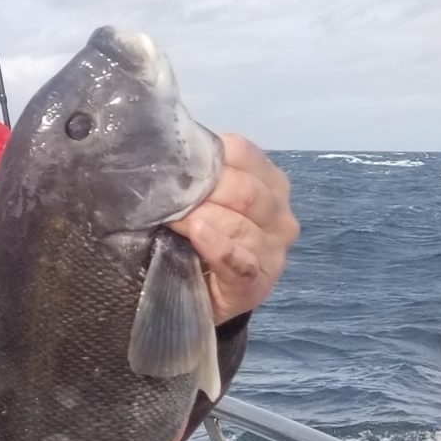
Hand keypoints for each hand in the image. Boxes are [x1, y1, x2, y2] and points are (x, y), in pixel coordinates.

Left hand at [168, 135, 297, 325]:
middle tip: (162, 193)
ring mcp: (273, 251)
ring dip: (199, 217)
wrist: (200, 294)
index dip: (205, 155)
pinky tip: (198, 235)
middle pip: (244, 190)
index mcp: (268, 182)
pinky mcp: (258, 284)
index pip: (242, 152)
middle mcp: (279, 214)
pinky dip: (219, 248)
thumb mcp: (204, 199)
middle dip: (200, 189)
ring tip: (168, 216)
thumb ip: (196, 173)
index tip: (171, 161)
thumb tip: (161, 147)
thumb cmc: (199, 236)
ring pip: (239, 225)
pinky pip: (241, 263)